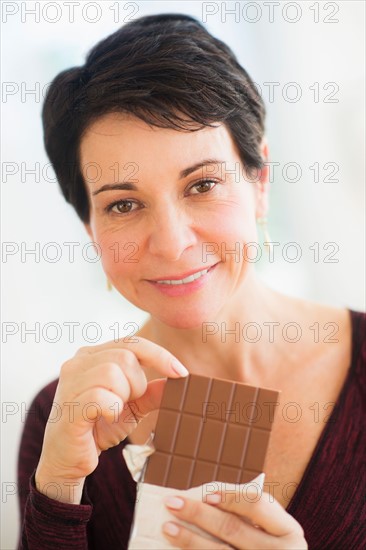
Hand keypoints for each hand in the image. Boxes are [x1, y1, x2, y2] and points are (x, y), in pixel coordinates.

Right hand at [35, 337, 187, 502]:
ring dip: (123, 396)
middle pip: (125, 356)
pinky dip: (112, 409)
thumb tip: (179, 379)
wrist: (69, 460)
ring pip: (112, 373)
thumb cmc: (99, 428)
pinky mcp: (69, 405)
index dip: (159, 355)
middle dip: (137, 383)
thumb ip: (151, 392)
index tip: (181, 373)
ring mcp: (70, 383)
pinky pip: (100, 396)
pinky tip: (106, 418)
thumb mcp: (131, 407)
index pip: (131, 342)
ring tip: (114, 411)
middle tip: (128, 403)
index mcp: (92, 356)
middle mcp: (78, 363)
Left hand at [162, 488, 306, 548]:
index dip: (230, 497)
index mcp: (289, 532)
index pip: (257, 505)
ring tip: (168, 528)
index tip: (204, 494)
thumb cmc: (271, 548)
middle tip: (172, 502)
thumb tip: (203, 497)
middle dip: (198, 513)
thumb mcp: (273, 531)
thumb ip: (249, 514)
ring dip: (190, 540)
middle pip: (232, 528)